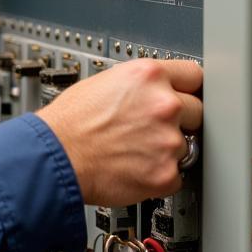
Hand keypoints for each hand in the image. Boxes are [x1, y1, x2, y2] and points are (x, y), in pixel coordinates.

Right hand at [36, 59, 202, 206]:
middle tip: (151, 130)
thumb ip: (140, 86)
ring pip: (185, 146)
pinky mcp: (165, 174)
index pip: (194, 75)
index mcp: (149, 76)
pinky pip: (175, 176)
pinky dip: (158, 176)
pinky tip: (132, 169)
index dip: (188, 88)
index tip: (187, 97)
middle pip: (198, 112)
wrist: (53, 158)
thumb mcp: (103, 83)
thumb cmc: (68, 122)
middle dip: (180, 121)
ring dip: (166, 151)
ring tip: (132, 151)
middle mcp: (163, 105)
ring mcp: (168, 141)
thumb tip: (156, 92)